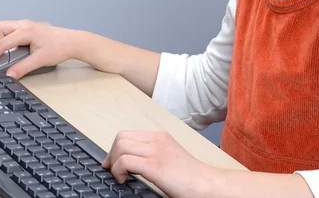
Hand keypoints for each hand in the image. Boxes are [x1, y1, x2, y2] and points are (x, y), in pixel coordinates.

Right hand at [0, 20, 78, 78]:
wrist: (72, 41)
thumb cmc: (60, 47)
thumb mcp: (41, 60)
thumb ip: (23, 67)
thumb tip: (9, 75)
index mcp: (26, 31)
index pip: (2, 43)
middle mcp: (23, 25)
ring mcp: (24, 26)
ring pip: (2, 29)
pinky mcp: (26, 29)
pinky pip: (8, 31)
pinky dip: (0, 40)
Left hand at [102, 130, 216, 197]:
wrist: (207, 185)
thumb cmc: (190, 177)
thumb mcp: (169, 157)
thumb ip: (152, 154)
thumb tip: (130, 162)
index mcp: (160, 137)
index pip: (127, 134)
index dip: (115, 148)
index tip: (112, 162)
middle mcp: (157, 140)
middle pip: (121, 137)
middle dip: (111, 154)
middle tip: (112, 169)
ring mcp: (156, 151)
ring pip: (121, 147)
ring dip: (114, 163)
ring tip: (120, 176)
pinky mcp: (155, 166)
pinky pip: (125, 161)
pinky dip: (118, 171)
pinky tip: (124, 180)